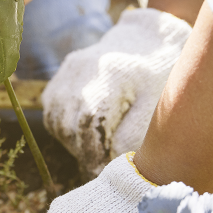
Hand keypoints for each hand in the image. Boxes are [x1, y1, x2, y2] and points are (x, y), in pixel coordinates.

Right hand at [40, 8, 191, 177]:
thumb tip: (108, 161)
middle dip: (83, 151)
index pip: (89, 124)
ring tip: (95, 148)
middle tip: (101, 164)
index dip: (93, 153)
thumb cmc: (161, 80)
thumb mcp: (157, 107)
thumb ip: (133, 135)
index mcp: (111, 74)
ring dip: (72, 141)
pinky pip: (52, 110)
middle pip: (68, 125)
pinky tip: (86, 132)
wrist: (152, 41)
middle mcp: (83, 68)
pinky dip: (64, 127)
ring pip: (55, 120)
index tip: (102, 171)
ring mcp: (69, 68)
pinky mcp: (63, 73)